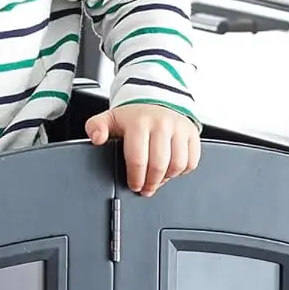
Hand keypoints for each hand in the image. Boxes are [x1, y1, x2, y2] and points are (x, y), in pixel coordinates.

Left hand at [86, 105, 200, 196]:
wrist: (156, 101)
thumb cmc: (133, 117)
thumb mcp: (110, 119)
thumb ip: (96, 127)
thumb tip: (95, 138)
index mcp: (138, 122)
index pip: (138, 159)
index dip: (135, 178)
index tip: (133, 185)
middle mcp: (161, 123)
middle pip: (159, 165)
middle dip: (151, 182)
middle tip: (145, 188)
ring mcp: (179, 128)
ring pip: (177, 165)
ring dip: (166, 177)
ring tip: (156, 178)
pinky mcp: (192, 134)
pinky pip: (191, 162)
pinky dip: (182, 170)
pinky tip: (170, 168)